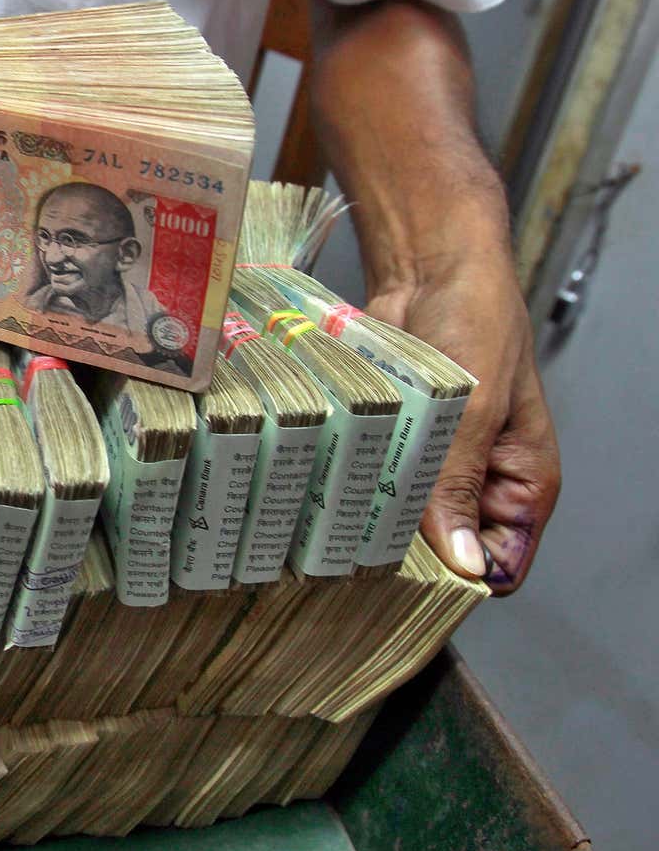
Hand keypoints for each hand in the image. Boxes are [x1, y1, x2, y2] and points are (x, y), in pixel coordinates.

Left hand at [367, 253, 560, 593]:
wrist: (430, 267)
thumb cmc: (475, 323)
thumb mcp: (474, 411)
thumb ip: (459, 487)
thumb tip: (462, 565)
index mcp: (521, 484)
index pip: (500, 566)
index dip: (462, 578)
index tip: (411, 583)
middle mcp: (480, 482)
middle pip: (444, 550)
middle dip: (408, 553)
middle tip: (359, 554)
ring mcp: (435, 463)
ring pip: (402, 520)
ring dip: (374, 519)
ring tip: (337, 523)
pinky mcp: (394, 442)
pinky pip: (375, 483)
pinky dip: (356, 487)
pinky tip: (328, 491)